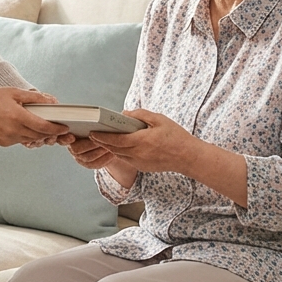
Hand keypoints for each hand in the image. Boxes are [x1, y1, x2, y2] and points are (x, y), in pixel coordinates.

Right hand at [0, 88, 67, 147]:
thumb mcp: (15, 93)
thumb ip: (34, 97)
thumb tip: (50, 101)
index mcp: (17, 117)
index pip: (43, 126)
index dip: (56, 128)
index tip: (65, 128)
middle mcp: (13, 130)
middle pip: (39, 135)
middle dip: (50, 132)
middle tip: (58, 128)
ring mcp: (8, 138)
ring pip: (30, 139)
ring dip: (38, 134)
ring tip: (42, 126)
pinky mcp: (3, 143)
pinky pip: (20, 141)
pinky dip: (26, 135)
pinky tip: (25, 127)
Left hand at [91, 109, 248, 206]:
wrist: (188, 157)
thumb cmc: (175, 136)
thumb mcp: (159, 119)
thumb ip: (140, 115)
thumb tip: (124, 114)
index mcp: (141, 141)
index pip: (115, 140)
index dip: (102, 137)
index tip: (93, 132)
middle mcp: (137, 154)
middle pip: (114, 149)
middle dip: (102, 142)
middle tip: (93, 134)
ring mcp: (139, 163)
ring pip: (119, 155)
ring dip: (110, 148)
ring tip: (103, 139)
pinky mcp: (143, 167)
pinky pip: (126, 159)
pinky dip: (120, 153)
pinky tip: (118, 146)